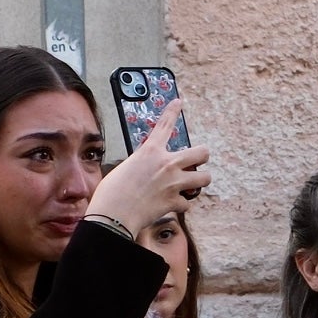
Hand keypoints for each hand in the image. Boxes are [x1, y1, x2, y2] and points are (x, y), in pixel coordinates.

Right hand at [86, 97, 209, 233]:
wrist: (113, 214)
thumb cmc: (112, 192)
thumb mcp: (126, 166)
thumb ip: (143, 163)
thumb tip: (149, 168)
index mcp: (150, 152)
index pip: (164, 125)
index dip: (172, 111)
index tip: (178, 102)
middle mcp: (167, 164)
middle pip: (202, 153)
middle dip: (202, 156)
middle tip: (197, 162)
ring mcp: (174, 183)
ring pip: (205, 178)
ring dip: (199, 181)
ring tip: (191, 184)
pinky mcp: (175, 202)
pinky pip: (188, 202)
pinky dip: (181, 204)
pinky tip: (172, 204)